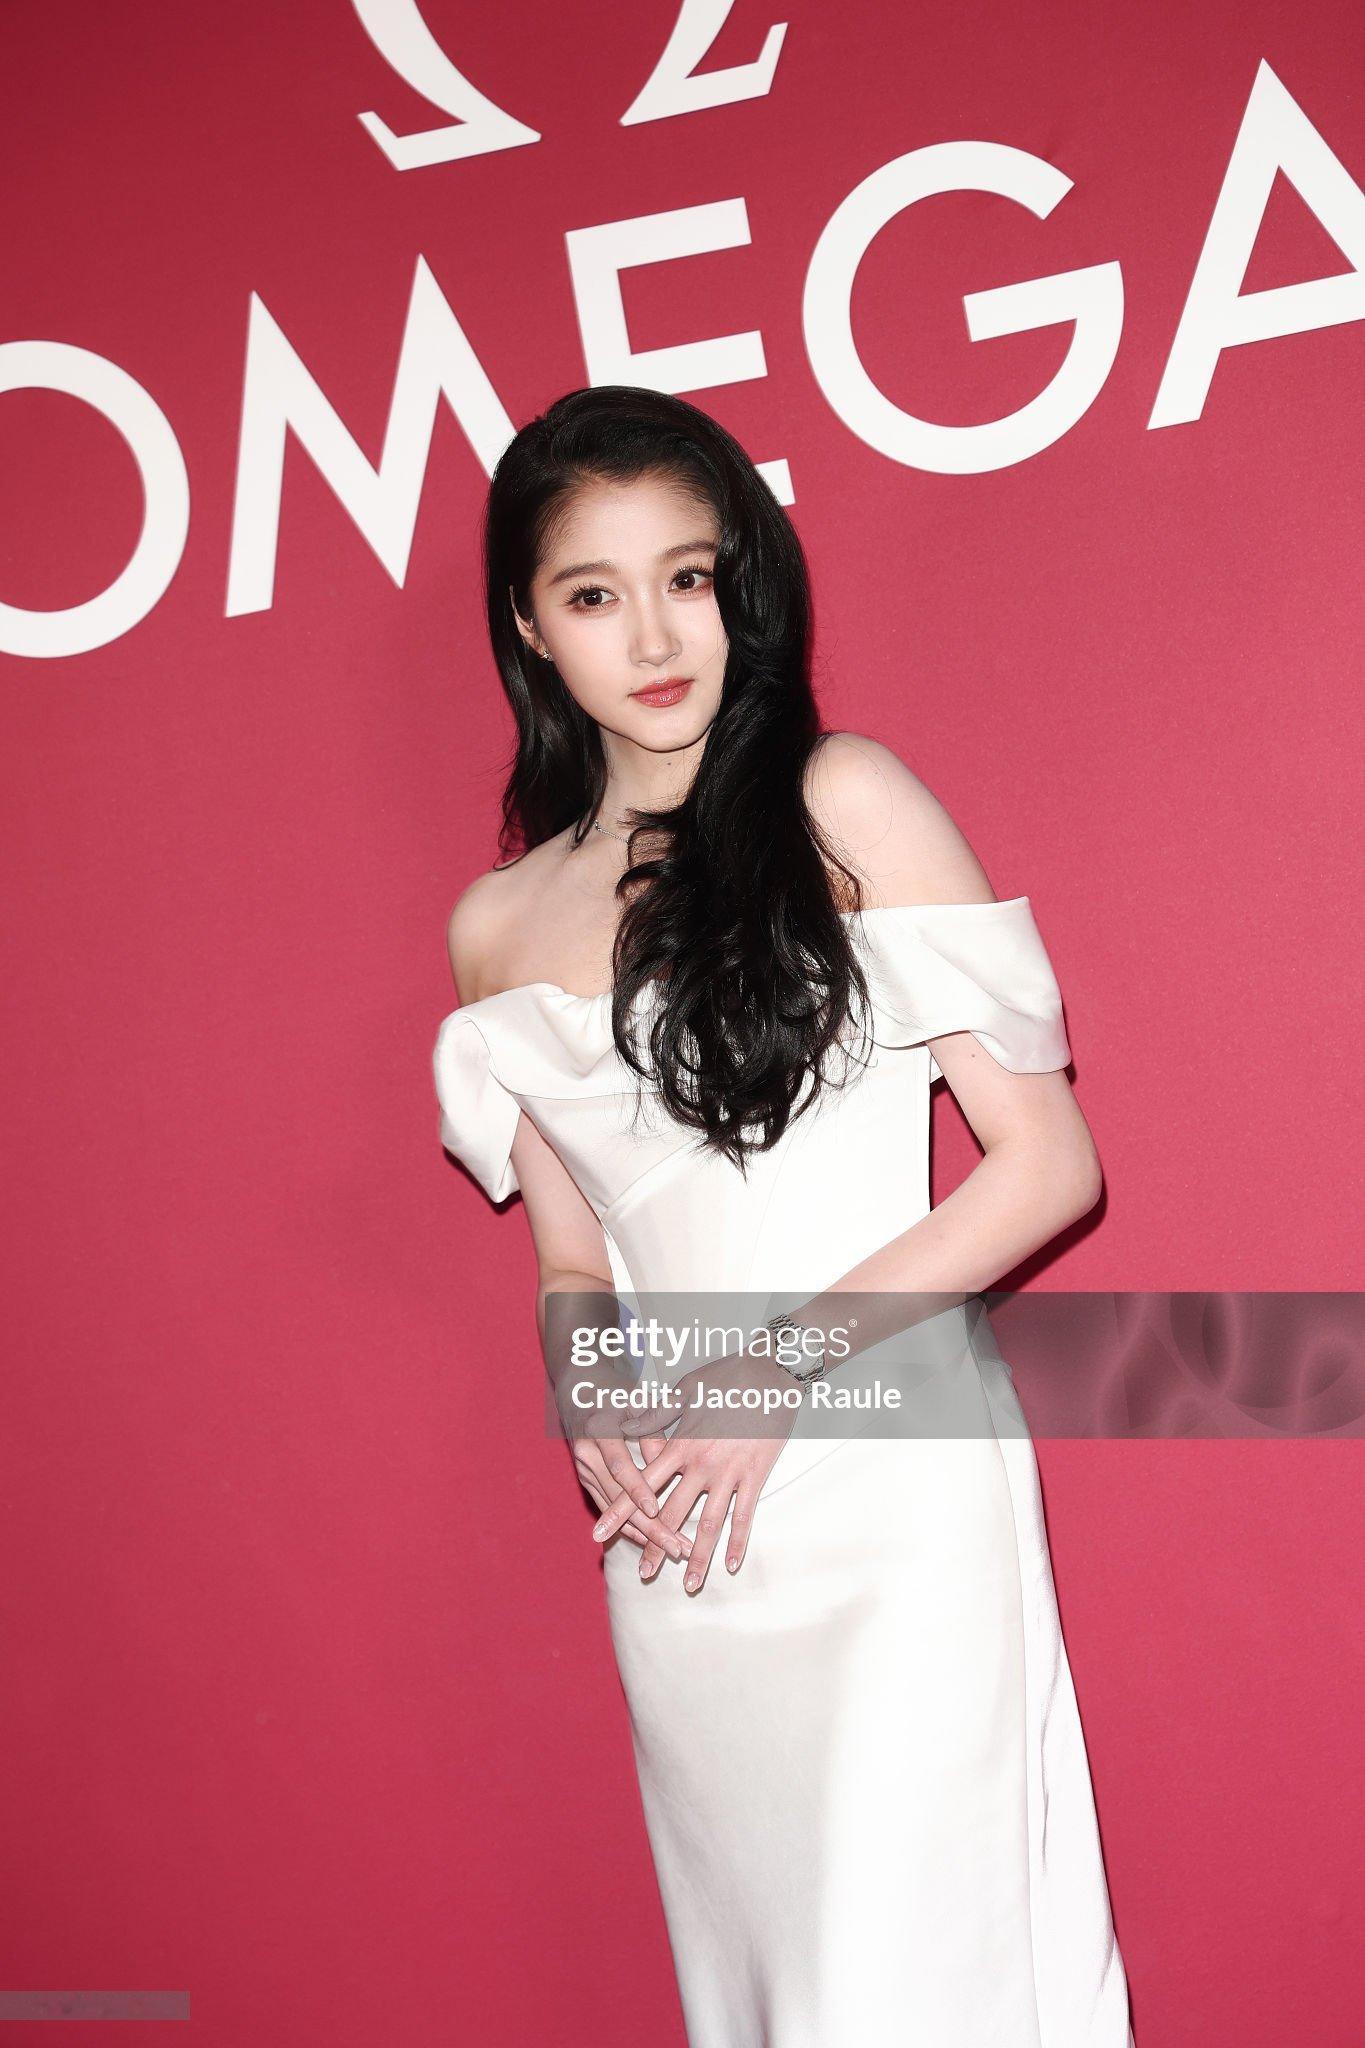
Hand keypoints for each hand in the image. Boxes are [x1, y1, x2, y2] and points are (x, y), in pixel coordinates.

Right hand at [555, 1360, 693, 1571]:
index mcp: (599, 1428)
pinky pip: (608, 1508)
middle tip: (676, 1546)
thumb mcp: (636, 1402)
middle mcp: (587, 1453)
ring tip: (674, 1550)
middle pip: (618, 1497)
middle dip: (649, 1525)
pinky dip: (628, 1527)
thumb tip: (670, 1465)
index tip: (656, 1510)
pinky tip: (650, 1543)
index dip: (637, 1490)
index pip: (619, 1466)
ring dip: (644, 1533)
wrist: (578, 1388)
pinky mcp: (585, 1480)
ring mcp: (583, 1469)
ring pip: (614, 1510)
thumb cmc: (614, 1391)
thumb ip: (653, 1432)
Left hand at [594, 1350, 803, 1590]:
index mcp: (680, 1446)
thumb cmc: (725, 1377)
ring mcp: (730, 1474)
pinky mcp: (756, 1476)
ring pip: (709, 1524)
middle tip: (643, 1572)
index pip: (642, 1487)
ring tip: (688, 1584)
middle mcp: (701, 1465)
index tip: (599, 1535)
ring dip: (697, 1556)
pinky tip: (732, 1565)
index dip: (619, 1512)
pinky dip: (738, 1542)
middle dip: (656, 1545)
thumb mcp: (684, 1391)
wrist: (770, 1372)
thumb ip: (655, 1415)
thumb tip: (626, 1429)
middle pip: (672, 1514)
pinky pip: (745, 1516)